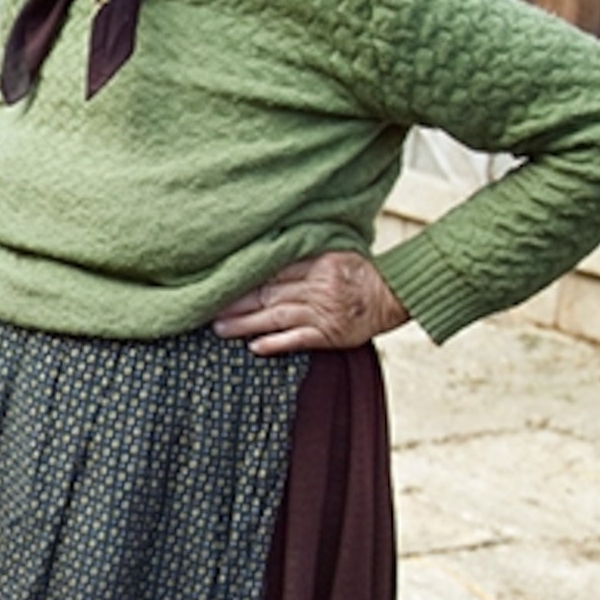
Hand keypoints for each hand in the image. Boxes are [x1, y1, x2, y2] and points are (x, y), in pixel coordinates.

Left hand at [212, 249, 407, 354]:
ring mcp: (324, 312)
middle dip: (235, 303)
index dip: (243, 278)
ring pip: (276, 317)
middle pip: (268, 294)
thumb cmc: (356, 273)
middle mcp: (320, 287)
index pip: (272, 270)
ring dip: (245, 324)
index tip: (218, 281)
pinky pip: (297, 340)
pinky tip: (254, 347)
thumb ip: (301, 255)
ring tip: (219, 329)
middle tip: (207, 308)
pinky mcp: (329, 335)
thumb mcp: (332, 253)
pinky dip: (275, 344)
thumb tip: (261, 252)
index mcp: (318, 262)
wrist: (392, 296)